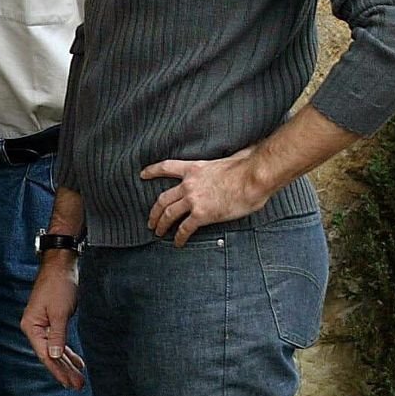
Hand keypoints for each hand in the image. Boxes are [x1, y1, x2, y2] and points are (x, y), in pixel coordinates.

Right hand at [21, 256, 86, 390]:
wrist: (61, 266)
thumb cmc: (58, 286)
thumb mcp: (60, 312)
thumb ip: (57, 336)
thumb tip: (53, 356)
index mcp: (32, 326)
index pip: (45, 354)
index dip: (59, 370)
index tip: (71, 383)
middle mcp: (34, 327)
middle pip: (50, 355)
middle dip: (64, 371)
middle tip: (79, 385)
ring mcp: (43, 325)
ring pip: (55, 350)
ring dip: (67, 364)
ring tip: (79, 379)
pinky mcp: (52, 321)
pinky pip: (59, 342)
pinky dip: (68, 352)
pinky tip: (77, 362)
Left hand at [141, 146, 266, 245]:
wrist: (252, 178)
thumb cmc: (246, 167)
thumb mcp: (229, 157)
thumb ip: (228, 157)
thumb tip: (242, 153)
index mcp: (194, 168)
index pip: (166, 167)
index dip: (152, 171)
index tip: (142, 174)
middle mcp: (189, 184)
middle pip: (163, 198)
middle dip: (154, 211)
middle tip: (150, 220)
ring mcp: (193, 199)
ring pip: (169, 214)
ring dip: (161, 224)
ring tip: (158, 232)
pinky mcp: (202, 214)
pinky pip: (185, 228)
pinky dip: (179, 237)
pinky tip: (177, 243)